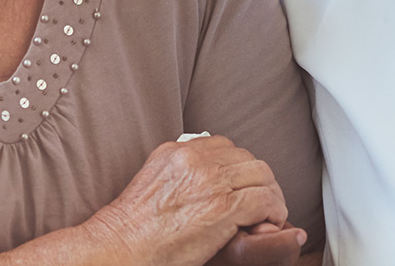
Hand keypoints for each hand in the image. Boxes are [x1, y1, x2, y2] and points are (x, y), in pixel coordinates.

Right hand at [84, 136, 289, 265]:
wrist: (120, 248)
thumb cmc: (132, 229)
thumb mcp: (151, 184)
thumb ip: (177, 173)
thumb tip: (200, 178)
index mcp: (176, 151)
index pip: (224, 146)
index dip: (239, 167)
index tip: (241, 187)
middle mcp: (194, 160)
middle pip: (247, 159)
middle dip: (259, 181)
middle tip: (261, 203)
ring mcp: (211, 182)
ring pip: (262, 176)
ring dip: (270, 196)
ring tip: (267, 216)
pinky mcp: (224, 208)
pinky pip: (265, 201)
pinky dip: (274, 212)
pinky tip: (267, 224)